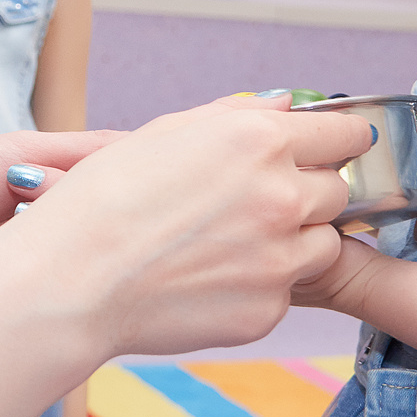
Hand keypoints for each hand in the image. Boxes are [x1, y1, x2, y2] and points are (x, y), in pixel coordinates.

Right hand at [0, 94, 371, 363]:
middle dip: (307, 194)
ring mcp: (279, 259)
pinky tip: (209, 279)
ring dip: (294, 242)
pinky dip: (260, 285)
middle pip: (336, 192)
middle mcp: (282, 196)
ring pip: (323, 246)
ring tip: (232, 246)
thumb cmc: (103, 200)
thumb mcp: (164, 133)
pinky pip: (285, 291)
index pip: (346, 135)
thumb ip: (236, 116)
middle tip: (255, 204)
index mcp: (259, 141)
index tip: (329, 151)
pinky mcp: (267, 310)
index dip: (337, 143)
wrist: (70, 280)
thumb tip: (284, 107)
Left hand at [0, 129, 126, 314]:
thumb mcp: (17, 150)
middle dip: (88, 198)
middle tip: (30, 189)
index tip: (134, 167)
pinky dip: (60, 265)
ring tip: (16, 211)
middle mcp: (63, 218)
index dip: (130, 170)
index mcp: (61, 178)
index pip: (120, 173)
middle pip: (111, 209)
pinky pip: (69, 278)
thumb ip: (80, 150)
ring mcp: (52, 256)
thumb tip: (144, 143)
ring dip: (67, 229)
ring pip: (92, 242)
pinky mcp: (39, 291)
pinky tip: (38, 253)